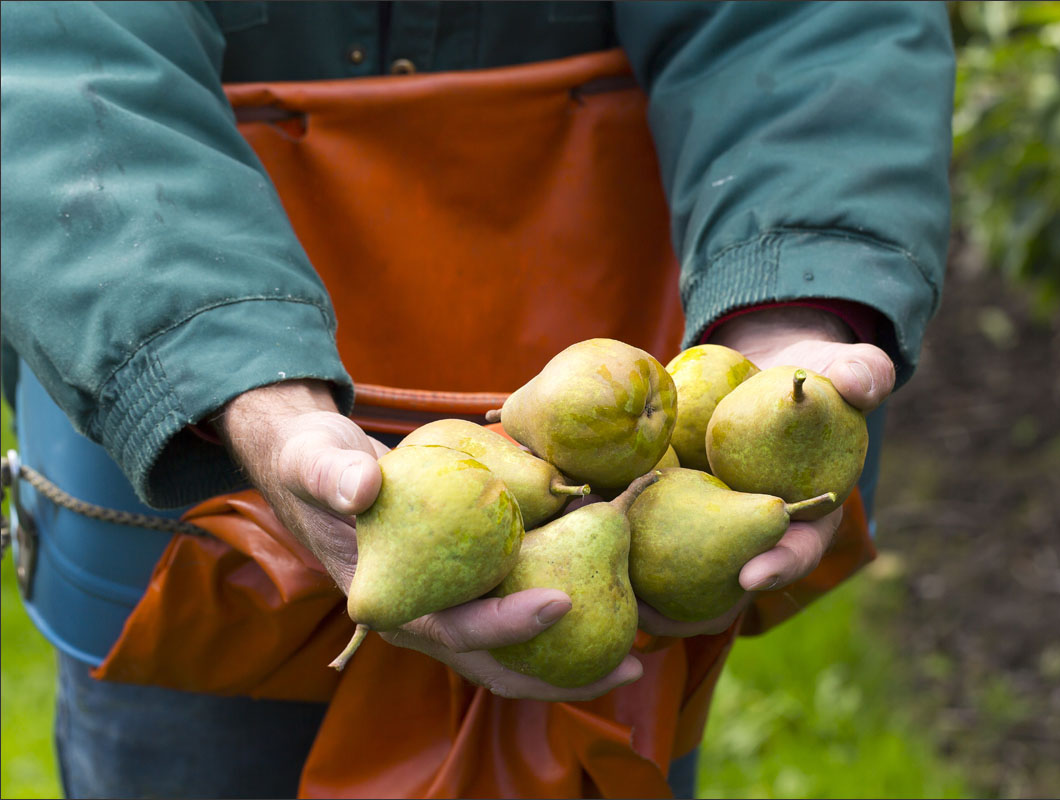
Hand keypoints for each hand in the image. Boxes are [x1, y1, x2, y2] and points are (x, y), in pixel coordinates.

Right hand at [216, 380, 642, 700]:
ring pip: (513, 651)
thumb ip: (333, 473)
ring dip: (571, 659)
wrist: (319, 466)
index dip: (508, 623)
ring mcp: (449, 604)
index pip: (456, 628)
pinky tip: (612, 598)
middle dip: (560, 676)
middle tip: (631, 666)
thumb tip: (363, 486)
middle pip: (498, 662)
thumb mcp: (315, 459)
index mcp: (394, 600)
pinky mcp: (468, 583)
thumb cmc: (316, 462)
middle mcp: (426, 614)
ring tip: (639, 655)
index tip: (564, 599)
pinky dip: (561, 610)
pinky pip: (518, 608)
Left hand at [637, 306, 893, 637]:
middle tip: (659, 618)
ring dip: (648, 594)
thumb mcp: (840, 368)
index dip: (779, 565)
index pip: (798, 548)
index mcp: (806, 514)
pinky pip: (643, 533)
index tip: (750, 577)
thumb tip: (861, 382)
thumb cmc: (808, 375)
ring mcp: (711, 527)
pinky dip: (616, 544)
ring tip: (614, 605)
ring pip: (683, 576)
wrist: (761, 368)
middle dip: (695, 608)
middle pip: (730, 584)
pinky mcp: (672, 509)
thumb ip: (857, 375)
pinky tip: (578, 546)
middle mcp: (756, 533)